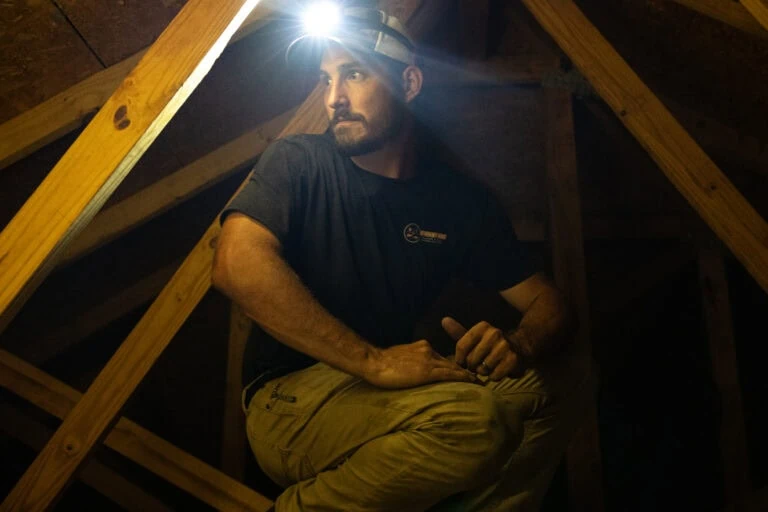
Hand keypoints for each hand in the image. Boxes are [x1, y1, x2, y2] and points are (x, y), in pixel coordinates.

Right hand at [363, 340, 478, 388]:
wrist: (374, 362)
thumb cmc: (381, 363)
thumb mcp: (399, 358)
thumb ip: (411, 361)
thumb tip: (414, 371)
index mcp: (421, 347)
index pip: (441, 358)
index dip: (453, 365)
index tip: (463, 371)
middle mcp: (428, 350)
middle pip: (450, 361)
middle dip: (463, 369)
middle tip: (478, 377)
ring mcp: (429, 359)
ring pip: (453, 367)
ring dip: (466, 374)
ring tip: (478, 381)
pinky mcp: (427, 371)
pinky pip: (450, 374)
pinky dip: (462, 377)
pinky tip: (472, 381)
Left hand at [442, 317, 523, 380]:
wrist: (519, 348)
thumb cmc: (489, 345)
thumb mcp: (474, 338)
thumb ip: (458, 332)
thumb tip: (444, 320)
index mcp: (482, 327)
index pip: (461, 346)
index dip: (460, 359)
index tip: (463, 362)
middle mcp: (494, 333)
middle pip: (471, 359)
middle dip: (472, 366)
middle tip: (478, 365)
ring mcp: (505, 346)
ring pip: (482, 369)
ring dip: (483, 372)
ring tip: (488, 367)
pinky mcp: (512, 359)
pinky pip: (494, 375)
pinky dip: (493, 377)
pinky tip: (496, 371)